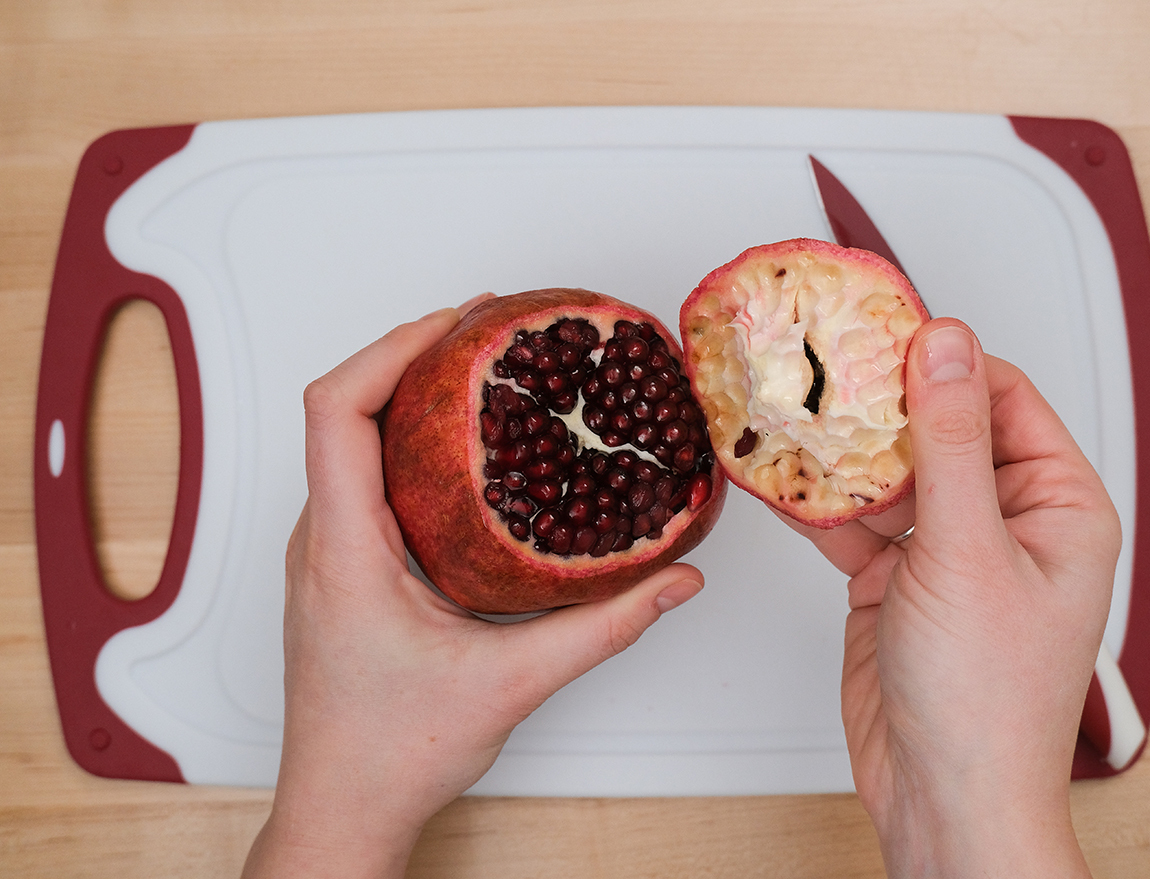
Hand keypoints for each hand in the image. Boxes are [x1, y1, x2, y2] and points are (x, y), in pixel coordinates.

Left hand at [242, 296, 703, 878]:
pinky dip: (414, 441)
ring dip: (411, 395)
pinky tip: (470, 448)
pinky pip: (366, 476)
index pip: (336, 411)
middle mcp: (323, 539)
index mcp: (344, 551)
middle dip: (412, 353)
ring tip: (483, 370)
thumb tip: (674, 582)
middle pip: (344, 408)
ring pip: (353, 440)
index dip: (389, 348)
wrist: (343, 807)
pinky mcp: (345, 564)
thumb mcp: (512, 684)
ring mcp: (329, 550)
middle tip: (489, 329)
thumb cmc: (393, 755)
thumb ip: (604, 628)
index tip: (455, 324)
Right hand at [788, 319, 1120, 876]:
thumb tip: (946, 345)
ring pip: (889, 475)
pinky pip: (852, 522)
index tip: (881, 330)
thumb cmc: (987, 698)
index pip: (1000, 399)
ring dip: (841, 453)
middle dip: (879, 404)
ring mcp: (945, 552)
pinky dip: (816, 503)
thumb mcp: (967, 551)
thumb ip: (950, 443)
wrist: (942, 796)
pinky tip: (780, 475)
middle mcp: (1004, 523)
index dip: (942, 361)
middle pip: (937, 430)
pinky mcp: (892, 580)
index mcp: (1056, 506)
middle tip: (822, 367)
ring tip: (791, 412)